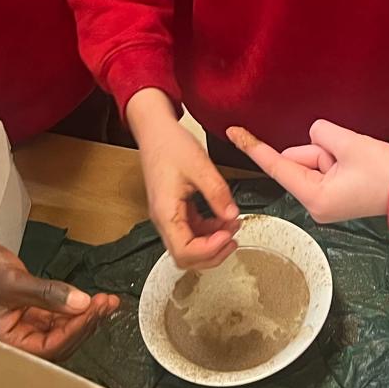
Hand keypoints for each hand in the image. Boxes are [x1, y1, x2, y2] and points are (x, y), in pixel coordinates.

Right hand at [0, 236, 118, 359]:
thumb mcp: (13, 282)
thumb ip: (48, 293)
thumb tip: (81, 303)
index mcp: (5, 344)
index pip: (48, 347)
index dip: (74, 330)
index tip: (94, 310)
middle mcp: (16, 341)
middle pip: (59, 343)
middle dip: (85, 323)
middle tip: (106, 303)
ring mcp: (25, 329)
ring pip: (62, 331)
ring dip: (85, 317)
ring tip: (106, 301)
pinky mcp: (32, 315)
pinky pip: (59, 318)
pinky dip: (76, 309)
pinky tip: (92, 300)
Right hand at [126, 89, 240, 268]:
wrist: (155, 130)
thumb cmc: (170, 144)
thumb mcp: (200, 166)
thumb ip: (217, 193)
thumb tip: (232, 216)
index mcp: (165, 212)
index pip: (185, 251)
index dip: (209, 250)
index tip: (228, 234)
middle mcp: (163, 219)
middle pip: (185, 256)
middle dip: (212, 253)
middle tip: (234, 237)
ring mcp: (168, 216)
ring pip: (189, 246)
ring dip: (212, 242)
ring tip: (233, 225)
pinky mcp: (174, 210)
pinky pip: (192, 231)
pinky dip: (209, 230)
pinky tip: (223, 218)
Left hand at [228, 120, 388, 223]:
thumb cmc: (386, 173)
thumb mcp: (349, 144)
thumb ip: (321, 134)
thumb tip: (315, 136)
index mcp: (314, 197)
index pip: (277, 166)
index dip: (254, 147)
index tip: (234, 132)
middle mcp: (315, 204)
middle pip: (299, 161)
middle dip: (319, 149)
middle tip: (348, 154)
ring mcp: (325, 202)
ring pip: (314, 161)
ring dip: (332, 154)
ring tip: (357, 161)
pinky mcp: (335, 197)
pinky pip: (325, 168)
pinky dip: (337, 159)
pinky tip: (357, 165)